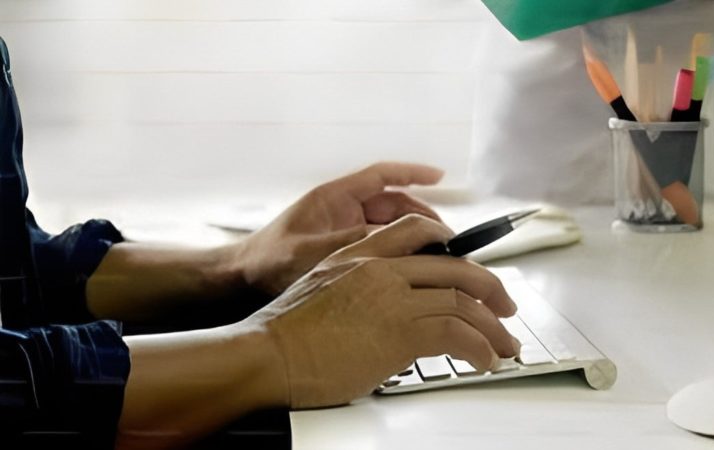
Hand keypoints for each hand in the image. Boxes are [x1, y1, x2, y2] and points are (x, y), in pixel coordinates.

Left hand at [230, 162, 444, 295]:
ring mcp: (344, 230)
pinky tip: (415, 271)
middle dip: (423, 218)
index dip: (414, 172)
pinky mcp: (344, 251)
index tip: (441, 177)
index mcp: (334, 197)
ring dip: (414, 239)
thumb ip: (354, 244)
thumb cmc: (267, 264)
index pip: (382, 176)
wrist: (240, 283)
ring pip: (391, 228)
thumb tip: (397, 241)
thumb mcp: (312, 252)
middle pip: (395, 205)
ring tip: (438, 259)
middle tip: (448, 241)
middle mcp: (342, 209)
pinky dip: (399, 255)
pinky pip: (380, 247)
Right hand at [245, 215, 519, 407]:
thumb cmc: (285, 336)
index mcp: (361, 255)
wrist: (267, 354)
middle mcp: (381, 268)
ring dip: (493, 327)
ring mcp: (392, 296)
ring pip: (464, 301)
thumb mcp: (325, 292)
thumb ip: (363, 290)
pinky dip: (481, 348)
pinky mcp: (400, 329)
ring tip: (504, 345)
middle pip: (455, 266)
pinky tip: (484, 360)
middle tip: (506, 307)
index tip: (473, 265)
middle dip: (491, 289)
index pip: (420, 231)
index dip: (456, 246)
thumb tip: (388, 313)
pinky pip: (458, 333)